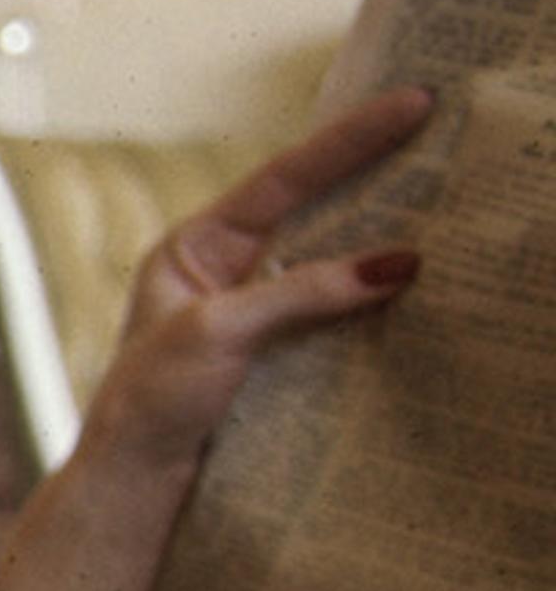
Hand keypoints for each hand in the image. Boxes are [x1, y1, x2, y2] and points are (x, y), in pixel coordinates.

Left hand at [0, 86, 432, 590]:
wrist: (135, 488)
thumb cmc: (153, 404)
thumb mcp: (222, 334)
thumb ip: (305, 294)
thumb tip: (401, 262)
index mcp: (195, 247)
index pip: (284, 177)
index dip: (350, 139)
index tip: (413, 102)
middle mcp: (226, 270)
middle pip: (316, 208)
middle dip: (380, 174)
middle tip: (449, 132)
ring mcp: (256, 312)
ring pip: (335, 258)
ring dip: (389, 235)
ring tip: (455, 197)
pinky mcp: (279, 355)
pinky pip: (340, 311)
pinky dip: (381, 298)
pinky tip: (429, 286)